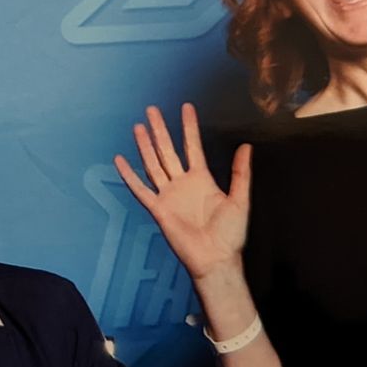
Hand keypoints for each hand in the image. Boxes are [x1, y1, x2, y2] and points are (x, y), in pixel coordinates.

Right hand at [113, 103, 251, 281]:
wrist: (216, 259)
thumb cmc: (230, 234)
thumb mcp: (240, 199)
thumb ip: (240, 173)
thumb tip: (247, 146)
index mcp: (202, 179)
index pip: (192, 147)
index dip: (188, 127)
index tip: (185, 108)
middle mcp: (182, 184)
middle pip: (168, 151)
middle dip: (160, 130)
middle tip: (152, 109)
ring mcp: (168, 195)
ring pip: (153, 165)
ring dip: (145, 146)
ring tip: (138, 127)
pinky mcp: (158, 209)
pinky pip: (140, 190)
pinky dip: (129, 176)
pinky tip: (120, 160)